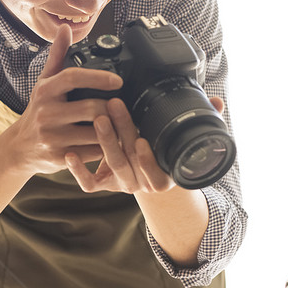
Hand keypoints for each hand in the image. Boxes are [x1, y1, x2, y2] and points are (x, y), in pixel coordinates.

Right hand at [4, 24, 120, 175]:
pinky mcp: (60, 157)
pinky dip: (106, 148)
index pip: (73, 77)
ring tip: (124, 124)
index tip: (117, 81)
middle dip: (112, 109)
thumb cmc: (37, 112)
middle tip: (125, 108)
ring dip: (114, 129)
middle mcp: (46, 113)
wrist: (20, 148)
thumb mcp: (43, 84)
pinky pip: (93, 152)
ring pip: (96, 133)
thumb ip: (57, 56)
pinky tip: (111, 143)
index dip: (98, 77)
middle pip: (92, 109)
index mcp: (45, 91)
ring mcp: (52, 137)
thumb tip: (65, 29)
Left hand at [65, 91, 225, 193]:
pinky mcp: (102, 185)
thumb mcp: (180, 140)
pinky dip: (78, 171)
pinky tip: (69, 155)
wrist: (147, 177)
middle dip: (122, 131)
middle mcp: (143, 183)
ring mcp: (122, 184)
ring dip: (104, 141)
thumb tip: (218, 102)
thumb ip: (200, 120)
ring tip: (98, 117)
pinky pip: (88, 184)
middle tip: (114, 106)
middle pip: (129, 159)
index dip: (149, 158)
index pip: (155, 167)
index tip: (143, 140)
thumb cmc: (162, 153)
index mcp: (164, 176)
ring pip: (111, 164)